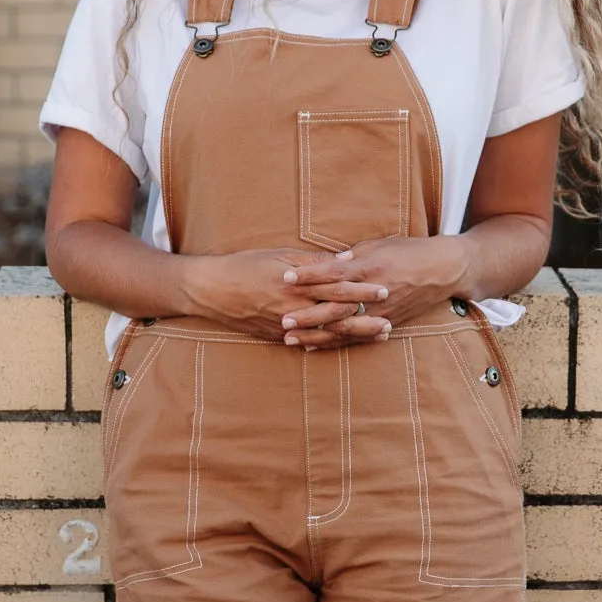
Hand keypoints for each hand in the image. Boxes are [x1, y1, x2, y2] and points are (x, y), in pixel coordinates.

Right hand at [179, 247, 392, 348]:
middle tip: (390, 321)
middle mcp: (293, 308)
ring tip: (378, 336)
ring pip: (327, 334)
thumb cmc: (245, 266)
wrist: (211, 290)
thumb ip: (313, 261)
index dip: (362, 290)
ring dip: (354, 336)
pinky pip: (308, 343)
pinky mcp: (277, 337)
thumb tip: (345, 260)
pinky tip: (346, 345)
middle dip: (365, 319)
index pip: (337, 288)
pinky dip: (330, 345)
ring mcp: (286, 326)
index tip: (384, 289)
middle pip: (337, 316)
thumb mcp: (279, 255)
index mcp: (296, 284)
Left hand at [278, 236, 468, 345]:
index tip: (285, 277)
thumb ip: (351, 257)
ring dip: (314, 334)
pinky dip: (333, 343)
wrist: (442, 271)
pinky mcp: (384, 323)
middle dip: (307, 314)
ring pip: (342, 327)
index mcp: (370, 268)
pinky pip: (355, 337)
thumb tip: (326, 262)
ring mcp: (379, 311)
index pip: (333, 273)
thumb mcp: (378, 246)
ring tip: (289, 338)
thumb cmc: (408, 252)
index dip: (309, 275)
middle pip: (335, 305)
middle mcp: (373, 292)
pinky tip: (312, 347)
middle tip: (282, 318)